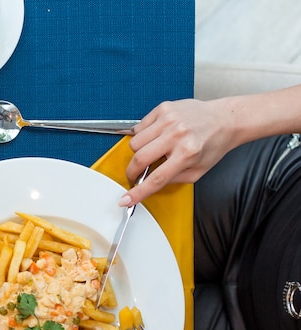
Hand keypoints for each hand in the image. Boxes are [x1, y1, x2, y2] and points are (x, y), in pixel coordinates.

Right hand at [119, 99, 237, 205]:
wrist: (225, 119)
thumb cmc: (213, 144)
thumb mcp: (197, 172)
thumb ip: (172, 180)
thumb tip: (148, 184)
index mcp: (187, 153)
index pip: (156, 178)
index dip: (138, 192)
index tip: (126, 199)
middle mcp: (177, 134)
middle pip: (139, 158)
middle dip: (133, 171)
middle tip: (136, 174)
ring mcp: (169, 119)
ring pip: (135, 142)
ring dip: (139, 151)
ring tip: (154, 149)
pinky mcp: (163, 108)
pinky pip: (139, 127)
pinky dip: (143, 135)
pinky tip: (156, 136)